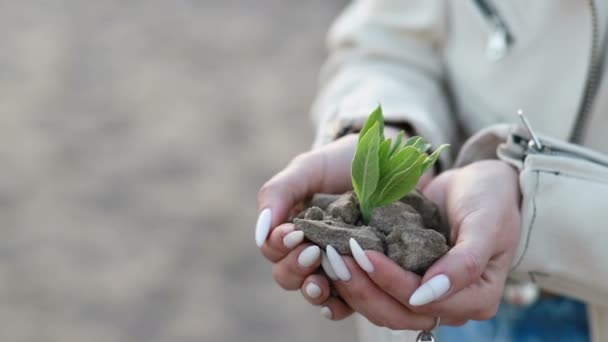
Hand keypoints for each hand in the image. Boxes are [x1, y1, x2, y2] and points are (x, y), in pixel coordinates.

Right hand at [256, 134, 357, 319]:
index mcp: (291, 227)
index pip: (272, 248)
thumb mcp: (307, 170)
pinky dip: (336, 306)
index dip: (278, 245)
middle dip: (294, 267)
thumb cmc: (341, 162)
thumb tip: (259, 233)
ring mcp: (334, 266)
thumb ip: (278, 193)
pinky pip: (344, 303)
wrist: (387, 158)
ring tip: (322, 282)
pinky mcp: (362, 277)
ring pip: (311, 291)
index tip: (294, 233)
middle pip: (286, 275)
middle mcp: (308, 251)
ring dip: (312, 290)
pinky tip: (337, 302)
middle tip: (312, 253)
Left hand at [328, 160, 520, 327]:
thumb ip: (465, 262)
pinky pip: (376, 289)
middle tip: (334, 258)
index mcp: (476, 299)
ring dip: (352, 286)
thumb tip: (426, 295)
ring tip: (328, 258)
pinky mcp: (405, 280)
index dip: (392, 282)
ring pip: (381, 306)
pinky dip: (354, 277)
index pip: (424, 303)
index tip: (364, 256)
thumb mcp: (486, 224)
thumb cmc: (491, 200)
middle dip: (363, 288)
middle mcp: (448, 304)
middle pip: (397, 313)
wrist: (481, 184)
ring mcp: (424, 294)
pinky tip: (332, 257)